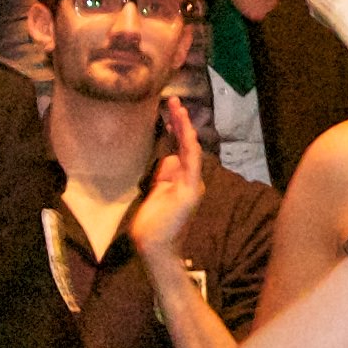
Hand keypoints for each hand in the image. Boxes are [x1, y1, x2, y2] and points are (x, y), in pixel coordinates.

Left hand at [128, 96, 203, 262]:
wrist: (155, 246)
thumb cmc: (154, 223)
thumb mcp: (158, 192)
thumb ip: (165, 174)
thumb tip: (169, 157)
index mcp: (185, 180)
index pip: (182, 149)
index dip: (176, 130)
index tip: (168, 113)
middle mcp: (193, 180)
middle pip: (187, 145)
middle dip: (181, 122)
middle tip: (174, 100)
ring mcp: (193, 185)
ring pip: (191, 149)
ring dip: (185, 127)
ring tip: (178, 107)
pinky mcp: (191, 191)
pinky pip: (192, 164)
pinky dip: (189, 146)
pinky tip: (186, 130)